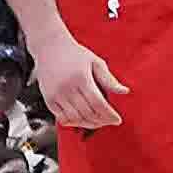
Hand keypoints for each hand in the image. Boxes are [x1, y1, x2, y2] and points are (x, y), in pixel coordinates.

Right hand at [35, 21, 132, 140]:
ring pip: (75, 119)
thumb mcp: (95, 62)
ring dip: (89, 124)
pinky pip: (62, 118)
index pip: (98, 103)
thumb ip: (109, 79)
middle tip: (110, 121)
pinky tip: (83, 120)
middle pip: (87, 113)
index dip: (109, 115)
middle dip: (101, 121)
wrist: (49, 47)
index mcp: (81, 78)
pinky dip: (74, 123)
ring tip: (98, 122)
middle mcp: (67, 88)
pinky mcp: (48, 100)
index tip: (117, 120)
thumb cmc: (74, 53)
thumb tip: (124, 91)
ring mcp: (56, 95)